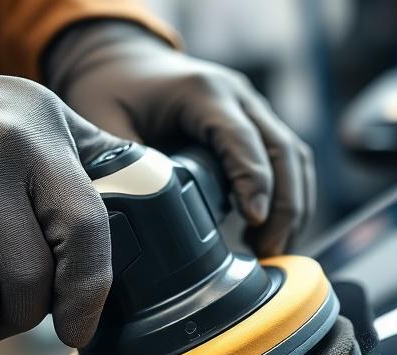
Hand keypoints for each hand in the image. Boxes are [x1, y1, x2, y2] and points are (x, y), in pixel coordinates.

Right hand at [0, 56, 125, 349]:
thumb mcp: (10, 117)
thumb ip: (68, 155)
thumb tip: (135, 199)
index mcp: (41, 124)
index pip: (91, 224)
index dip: (91, 287)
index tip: (82, 322)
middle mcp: (9, 148)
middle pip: (50, 272)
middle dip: (32, 311)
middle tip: (8, 310)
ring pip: (13, 296)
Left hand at [46, 22, 314, 256]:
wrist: (124, 59)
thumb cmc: (111, 88)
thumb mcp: (102, 122)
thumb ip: (122, 165)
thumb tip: (140, 218)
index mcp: (203, 91)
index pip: (243, 139)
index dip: (254, 181)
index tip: (253, 221)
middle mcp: (238, 95)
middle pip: (283, 151)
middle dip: (283, 207)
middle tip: (268, 252)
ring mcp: (253, 108)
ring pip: (295, 158)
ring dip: (292, 207)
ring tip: (271, 251)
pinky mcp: (257, 124)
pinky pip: (289, 161)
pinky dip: (288, 197)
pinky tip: (269, 232)